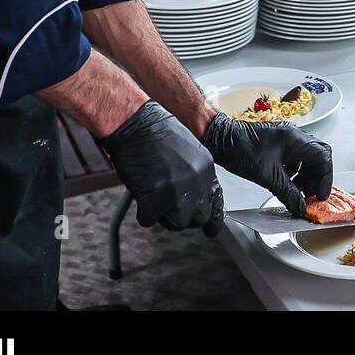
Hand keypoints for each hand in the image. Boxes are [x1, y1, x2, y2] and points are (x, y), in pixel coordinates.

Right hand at [101, 101, 223, 234]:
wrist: (138, 125)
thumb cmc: (157, 133)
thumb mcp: (189, 152)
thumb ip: (195, 175)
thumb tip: (193, 198)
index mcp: (207, 169)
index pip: (216, 203)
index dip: (212, 218)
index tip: (211, 229)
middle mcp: (197, 183)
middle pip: (198, 218)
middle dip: (184, 216)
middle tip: (168, 206)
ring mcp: (177, 193)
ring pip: (177, 223)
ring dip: (164, 215)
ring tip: (154, 195)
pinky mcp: (155, 200)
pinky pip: (149, 220)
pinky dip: (143, 211)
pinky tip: (141, 192)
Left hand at [202, 114, 332, 216]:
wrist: (221, 139)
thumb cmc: (241, 150)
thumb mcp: (267, 176)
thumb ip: (288, 193)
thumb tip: (300, 207)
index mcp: (296, 140)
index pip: (323, 157)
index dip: (325, 178)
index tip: (320, 195)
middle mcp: (295, 136)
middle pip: (318, 157)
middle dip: (317, 177)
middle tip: (311, 195)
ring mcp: (287, 139)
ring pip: (307, 158)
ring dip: (307, 176)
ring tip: (298, 192)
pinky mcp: (279, 144)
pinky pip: (295, 158)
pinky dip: (296, 172)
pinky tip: (288, 183)